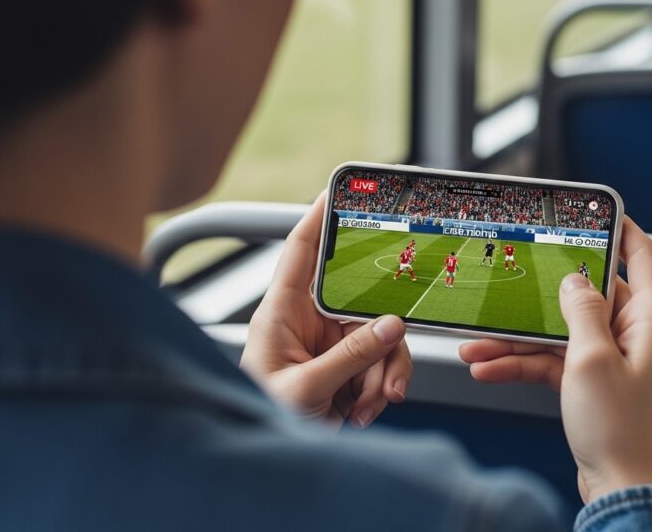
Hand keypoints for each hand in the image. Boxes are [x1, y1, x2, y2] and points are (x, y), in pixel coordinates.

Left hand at [242, 193, 411, 430]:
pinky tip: (364, 409)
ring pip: (381, 337)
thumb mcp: (305, 388)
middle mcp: (309, 323)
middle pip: (362, 302)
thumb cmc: (261, 416)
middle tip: (382, 365)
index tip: (339, 189)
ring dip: (382, 374)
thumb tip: (390, 326)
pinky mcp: (347, 370)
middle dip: (380, 337)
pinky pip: (382, 364)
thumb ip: (350, 357)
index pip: (300, 251)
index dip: (318, 216)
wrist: (271, 462)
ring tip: (367, 403)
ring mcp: (330, 346)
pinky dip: (381, 388)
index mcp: (281, 313)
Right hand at [459, 217, 651, 502]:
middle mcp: (641, 336)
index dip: (622, 229)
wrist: (623, 491)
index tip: (599, 212)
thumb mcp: (591, 359)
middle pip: (589, 298)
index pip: (644, 257)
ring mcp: (619, 361)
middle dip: (541, 299)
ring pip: (564, 334)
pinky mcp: (600, 384)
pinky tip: (490, 368)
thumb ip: (581, 310)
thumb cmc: (621, 431)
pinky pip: (559, 362)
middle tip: (512, 284)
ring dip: (521, 340)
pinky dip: (526, 365)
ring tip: (478, 345)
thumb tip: (574, 280)